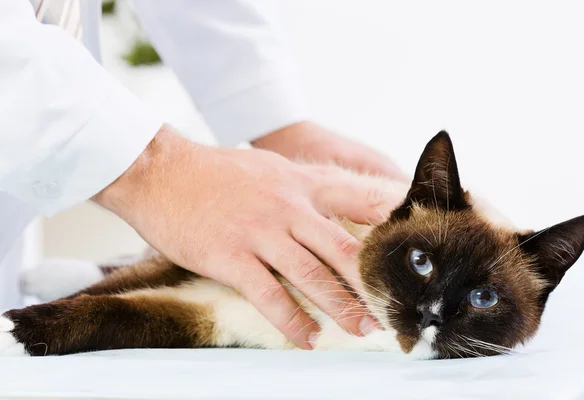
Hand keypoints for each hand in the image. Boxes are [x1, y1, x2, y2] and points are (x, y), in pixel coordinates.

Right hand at [93, 125, 403, 348]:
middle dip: (372, 280)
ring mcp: (259, 231)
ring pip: (312, 274)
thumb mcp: (272, 168)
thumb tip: (333, 207)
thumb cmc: (217, 172)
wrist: (161, 171)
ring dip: (342, 306)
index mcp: (302, 183)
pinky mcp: (231, 256)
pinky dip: (292, 320)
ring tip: (364, 328)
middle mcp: (288, 206)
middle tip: (394, 306)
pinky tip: (308, 337)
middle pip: (344, 246)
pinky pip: (269, 295)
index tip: (417, 244)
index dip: (393, 220)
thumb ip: (305, 187)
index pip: (360, 199)